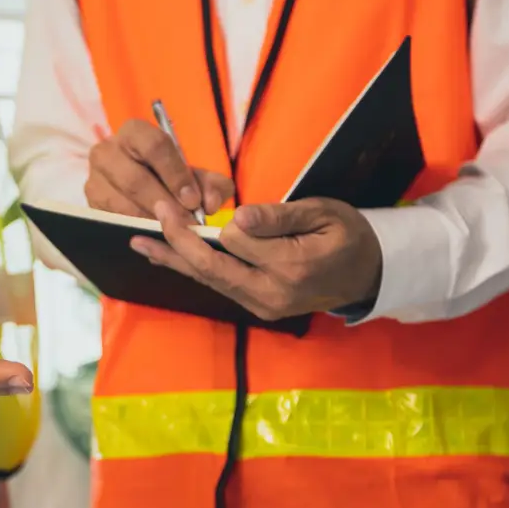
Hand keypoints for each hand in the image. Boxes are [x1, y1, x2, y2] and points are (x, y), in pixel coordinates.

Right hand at [86, 119, 233, 218]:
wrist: (143, 188)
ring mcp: (94, 179)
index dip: (176, 175)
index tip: (193, 201)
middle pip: (135, 179)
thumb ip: (212, 185)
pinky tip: (155, 236)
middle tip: (186, 223)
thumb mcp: (196, 176)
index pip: (154, 147)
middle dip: (164, 204)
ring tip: (174, 232)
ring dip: (150, 221)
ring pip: (122, 204)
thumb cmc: (171, 177)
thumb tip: (211, 203)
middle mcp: (106, 151)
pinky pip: (113, 221)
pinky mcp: (90, 205)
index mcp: (134, 132)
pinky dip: (136, 230)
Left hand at [131, 198, 383, 320]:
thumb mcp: (324, 214)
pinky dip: (192, 268)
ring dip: (174, 259)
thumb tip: (237, 218)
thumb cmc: (348, 236)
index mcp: (292, 267)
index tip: (189, 200)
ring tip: (140, 242)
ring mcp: (263, 306)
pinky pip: (218, 286)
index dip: (215, 222)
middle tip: (151, 215)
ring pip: (209, 280)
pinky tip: (169, 256)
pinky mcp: (257, 307)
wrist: (368, 275)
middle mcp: (272, 294)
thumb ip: (279, 217)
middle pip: (212, 269)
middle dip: (177, 241)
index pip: (236, 242)